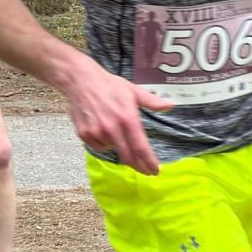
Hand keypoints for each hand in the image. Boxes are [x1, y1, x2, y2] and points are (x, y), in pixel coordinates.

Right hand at [63, 60, 171, 175]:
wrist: (81, 81)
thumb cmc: (110, 85)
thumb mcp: (133, 91)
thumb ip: (151, 101)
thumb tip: (170, 105)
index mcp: (127, 118)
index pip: (140, 147)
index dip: (149, 162)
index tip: (155, 170)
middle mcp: (112, 128)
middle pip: (128, 156)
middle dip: (138, 165)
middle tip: (145, 170)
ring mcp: (97, 132)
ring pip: (113, 149)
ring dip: (119, 147)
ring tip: (117, 131)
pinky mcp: (84, 134)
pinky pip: (99, 146)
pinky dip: (104, 142)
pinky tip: (103, 130)